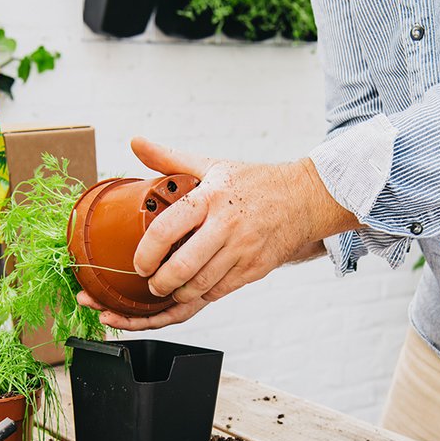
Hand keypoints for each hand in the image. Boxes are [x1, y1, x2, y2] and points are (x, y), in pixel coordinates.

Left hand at [78, 137, 356, 329]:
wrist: (303, 199)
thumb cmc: (254, 183)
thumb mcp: (212, 165)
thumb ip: (170, 159)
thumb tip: (136, 142)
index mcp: (210, 198)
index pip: (167, 230)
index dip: (146, 253)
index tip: (138, 264)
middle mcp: (226, 226)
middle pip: (182, 268)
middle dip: (159, 284)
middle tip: (151, 284)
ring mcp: (242, 251)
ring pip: (200, 287)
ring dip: (177, 296)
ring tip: (167, 291)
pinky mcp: (254, 270)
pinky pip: (219, 293)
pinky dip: (200, 298)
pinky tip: (190, 294)